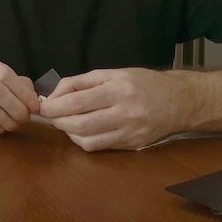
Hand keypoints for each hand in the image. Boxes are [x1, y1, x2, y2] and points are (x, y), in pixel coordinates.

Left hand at [38, 68, 184, 150]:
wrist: (179, 101)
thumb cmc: (141, 83)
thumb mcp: (110, 73)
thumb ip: (79, 82)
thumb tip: (53, 95)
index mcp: (118, 90)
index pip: (77, 102)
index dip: (54, 107)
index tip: (43, 106)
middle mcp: (125, 113)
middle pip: (79, 124)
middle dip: (58, 121)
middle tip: (51, 115)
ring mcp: (129, 133)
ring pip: (87, 140)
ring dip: (69, 132)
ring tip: (66, 121)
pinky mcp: (132, 145)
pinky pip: (99, 147)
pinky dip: (84, 140)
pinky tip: (82, 130)